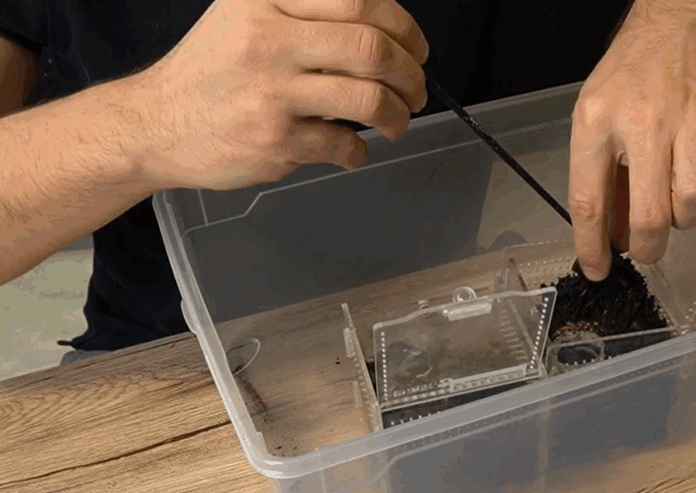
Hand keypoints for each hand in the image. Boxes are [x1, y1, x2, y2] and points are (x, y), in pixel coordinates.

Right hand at [126, 0, 429, 190]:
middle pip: (370, 47)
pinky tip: (352, 148)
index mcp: (266, 1)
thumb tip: (382, 28)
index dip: (403, 26)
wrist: (155, 124)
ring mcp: (272, 91)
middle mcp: (268, 39)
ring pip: (367, 98)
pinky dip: (358, 150)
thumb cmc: (211, 71)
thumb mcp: (246, 15)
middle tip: (417, 90)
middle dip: (410, 74)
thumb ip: (304, 12)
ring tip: (398, 121)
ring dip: (398, 115)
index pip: (359, 0)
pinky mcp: (274, 139)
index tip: (416, 48)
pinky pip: (343, 143)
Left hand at [568, 0, 695, 280]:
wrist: (680, 14)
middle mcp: (643, 121)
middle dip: (648, 248)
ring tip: (679, 187)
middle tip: (648, 250)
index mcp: (597, 122)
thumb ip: (603, 174)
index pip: (589, 201)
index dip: (592, 246)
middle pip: (649, 215)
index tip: (598, 269)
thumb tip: (612, 237)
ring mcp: (693, 115)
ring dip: (687, 211)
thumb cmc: (634, 72)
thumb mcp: (598, 115)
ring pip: (695, 201)